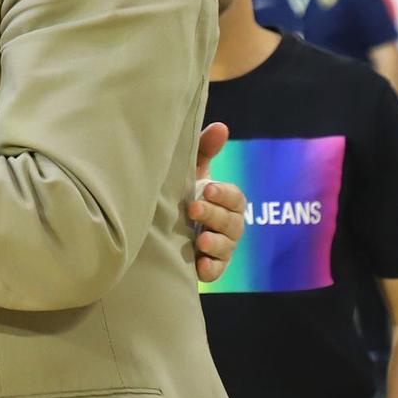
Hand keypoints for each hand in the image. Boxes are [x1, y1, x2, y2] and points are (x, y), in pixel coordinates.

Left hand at [190, 123, 245, 283]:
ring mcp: (221, 248)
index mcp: (226, 201)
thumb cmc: (181, 192)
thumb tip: (222, 126)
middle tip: (194, 209)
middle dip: (214, 215)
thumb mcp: (191, 170)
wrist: (161, 227)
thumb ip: (205, 149)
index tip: (207, 188)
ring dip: (215, 243)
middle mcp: (228, 225)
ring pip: (227, 247)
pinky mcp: (210, 267)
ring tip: (200, 241)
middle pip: (233, 222)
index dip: (224, 194)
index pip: (236, 198)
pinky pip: (217, 271)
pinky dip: (211, 269)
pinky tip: (201, 265)